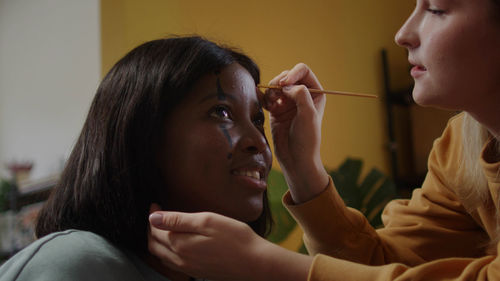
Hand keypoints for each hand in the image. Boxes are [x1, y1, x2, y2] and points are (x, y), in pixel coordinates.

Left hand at [148, 210, 311, 280]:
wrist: (255, 263)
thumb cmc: (235, 239)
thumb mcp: (207, 221)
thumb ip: (178, 220)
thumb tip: (153, 217)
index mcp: (180, 245)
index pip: (155, 231)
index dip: (153, 215)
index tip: (156, 204)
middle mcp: (180, 260)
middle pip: (154, 245)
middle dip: (151, 229)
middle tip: (157, 214)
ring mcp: (188, 268)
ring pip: (162, 256)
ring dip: (158, 241)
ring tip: (164, 226)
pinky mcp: (197, 272)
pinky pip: (172, 264)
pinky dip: (167, 252)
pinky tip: (177, 243)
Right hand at [264, 63, 328, 202]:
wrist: (295, 158)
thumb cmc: (306, 139)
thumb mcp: (308, 115)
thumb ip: (301, 95)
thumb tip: (287, 85)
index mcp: (315, 93)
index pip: (302, 71)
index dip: (292, 73)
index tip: (284, 83)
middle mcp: (301, 95)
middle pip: (287, 76)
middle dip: (279, 82)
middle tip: (275, 95)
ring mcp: (288, 102)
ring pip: (275, 85)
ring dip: (271, 91)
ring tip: (271, 104)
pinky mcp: (276, 110)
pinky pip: (267, 96)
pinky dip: (264, 98)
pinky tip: (267, 107)